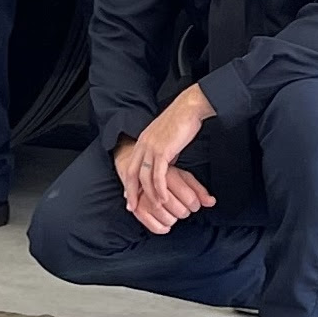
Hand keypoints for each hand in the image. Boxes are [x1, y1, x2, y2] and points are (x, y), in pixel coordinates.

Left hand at [115, 87, 216, 233]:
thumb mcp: (166, 139)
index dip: (129, 182)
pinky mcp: (163, 151)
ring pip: (145, 177)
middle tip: (133, 207)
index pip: (131, 165)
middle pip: (132, 173)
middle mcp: (143, 144)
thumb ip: (162, 152)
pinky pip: (158, 175)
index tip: (129, 196)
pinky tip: (163, 199)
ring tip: (154, 207)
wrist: (189, 108)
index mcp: (143, 141)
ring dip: (149, 194)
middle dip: (131, 192)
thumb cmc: (182, 122)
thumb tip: (165, 167)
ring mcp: (152, 147)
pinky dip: (159, 189)